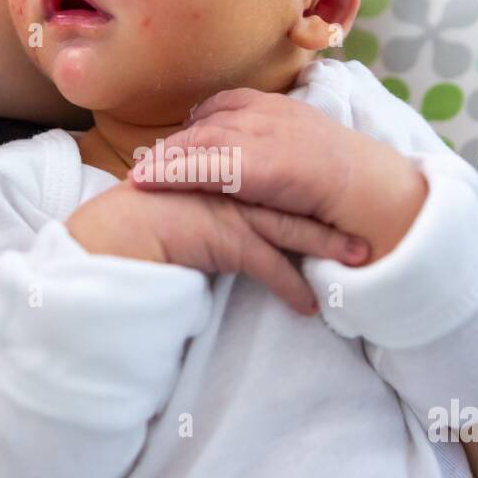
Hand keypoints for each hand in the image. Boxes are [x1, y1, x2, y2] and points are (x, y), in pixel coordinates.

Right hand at [66, 178, 368, 316]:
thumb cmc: (135, 220)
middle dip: (329, 210)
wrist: (112, 230)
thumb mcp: (177, 202)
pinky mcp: (227, 239)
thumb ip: (203, 202)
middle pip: (291, 197)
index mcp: (221, 171)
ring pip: (291, 228)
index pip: (270, 177)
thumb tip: (216, 211)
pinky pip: (270, 267)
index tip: (331, 195)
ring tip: (357, 262)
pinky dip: (292, 288)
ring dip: (326, 246)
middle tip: (364, 219)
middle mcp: (231, 186)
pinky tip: (310, 307)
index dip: (301, 188)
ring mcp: (232, 210)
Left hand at [128, 86, 427, 262]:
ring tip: (136, 176)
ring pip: (194, 143)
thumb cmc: (343, 174)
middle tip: (144, 164)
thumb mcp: (308, 144)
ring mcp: (254, 136)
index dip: (197, 127)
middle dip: (172, 145)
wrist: (367, 186)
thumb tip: (263, 156)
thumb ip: (282, 141)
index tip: (179, 142)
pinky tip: (144, 181)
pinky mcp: (250, 166)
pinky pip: (198, 167)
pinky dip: (169, 173)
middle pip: (202, 124)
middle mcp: (260, 113)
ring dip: (162, 159)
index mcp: (275, 104)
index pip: (221, 106)